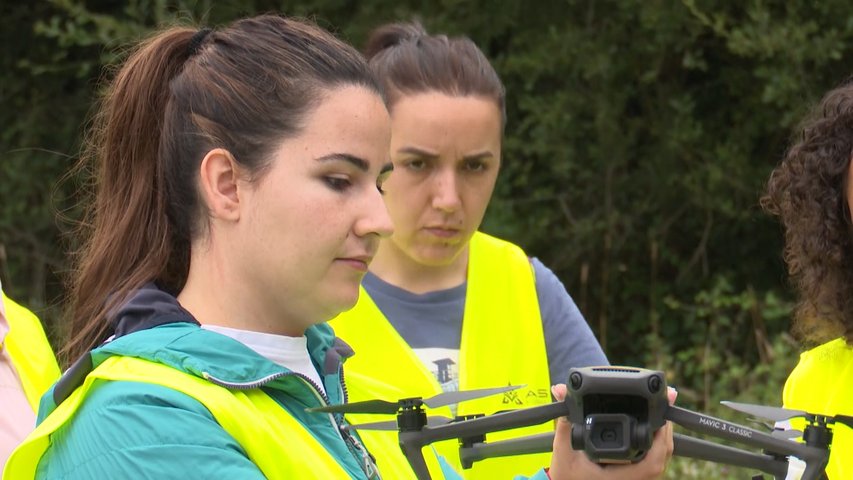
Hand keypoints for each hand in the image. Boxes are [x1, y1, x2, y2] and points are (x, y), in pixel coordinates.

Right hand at [547, 384, 675, 479]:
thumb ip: (565, 421)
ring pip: (658, 464)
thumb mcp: (564, 448)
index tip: (662, 418)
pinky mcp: (631, 478)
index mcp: (619, 477)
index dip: (662, 440)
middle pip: (661, 460)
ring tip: (660, 418)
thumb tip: (562, 391)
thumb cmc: (565, 476)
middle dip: (665, 434)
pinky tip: (653, 434)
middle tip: (664, 409)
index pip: (652, 462)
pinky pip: (650, 466)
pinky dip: (655, 449)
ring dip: (662, 441)